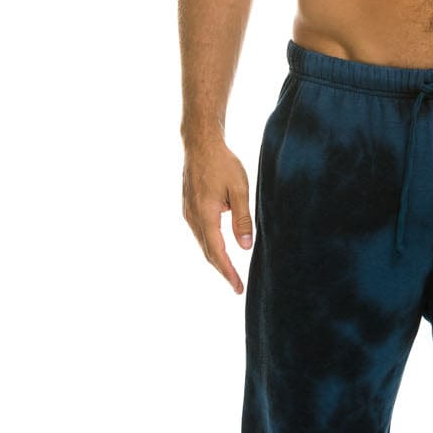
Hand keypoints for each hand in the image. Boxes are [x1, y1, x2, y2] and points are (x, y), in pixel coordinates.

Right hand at [182, 139, 252, 293]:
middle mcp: (193, 218)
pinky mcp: (188, 208)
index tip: (238, 287)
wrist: (200, 144)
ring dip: (216, 258)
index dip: (228, 272)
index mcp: (206, 215)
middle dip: (223, 270)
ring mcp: (188, 213)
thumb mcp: (239, 190)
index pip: (217, 252)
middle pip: (208, 252)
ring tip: (231, 271)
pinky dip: (210, 245)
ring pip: (203, 243)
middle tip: (237, 286)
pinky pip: (200, 233)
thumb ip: (242, 219)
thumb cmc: (223, 164)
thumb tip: (245, 246)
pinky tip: (220, 248)